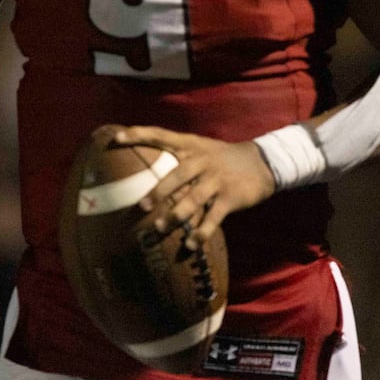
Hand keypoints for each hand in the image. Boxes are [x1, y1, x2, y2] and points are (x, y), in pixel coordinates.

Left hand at [112, 126, 275, 251]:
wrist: (263, 162)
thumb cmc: (221, 159)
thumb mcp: (200, 150)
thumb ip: (177, 162)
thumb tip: (145, 178)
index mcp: (190, 145)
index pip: (161, 135)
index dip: (139, 135)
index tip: (117, 137)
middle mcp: (202, 160)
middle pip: (177, 174)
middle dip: (159, 190)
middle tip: (141, 206)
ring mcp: (217, 179)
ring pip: (194, 198)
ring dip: (176, 214)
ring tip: (160, 228)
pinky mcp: (231, 197)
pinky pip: (213, 217)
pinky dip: (202, 231)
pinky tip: (191, 244)